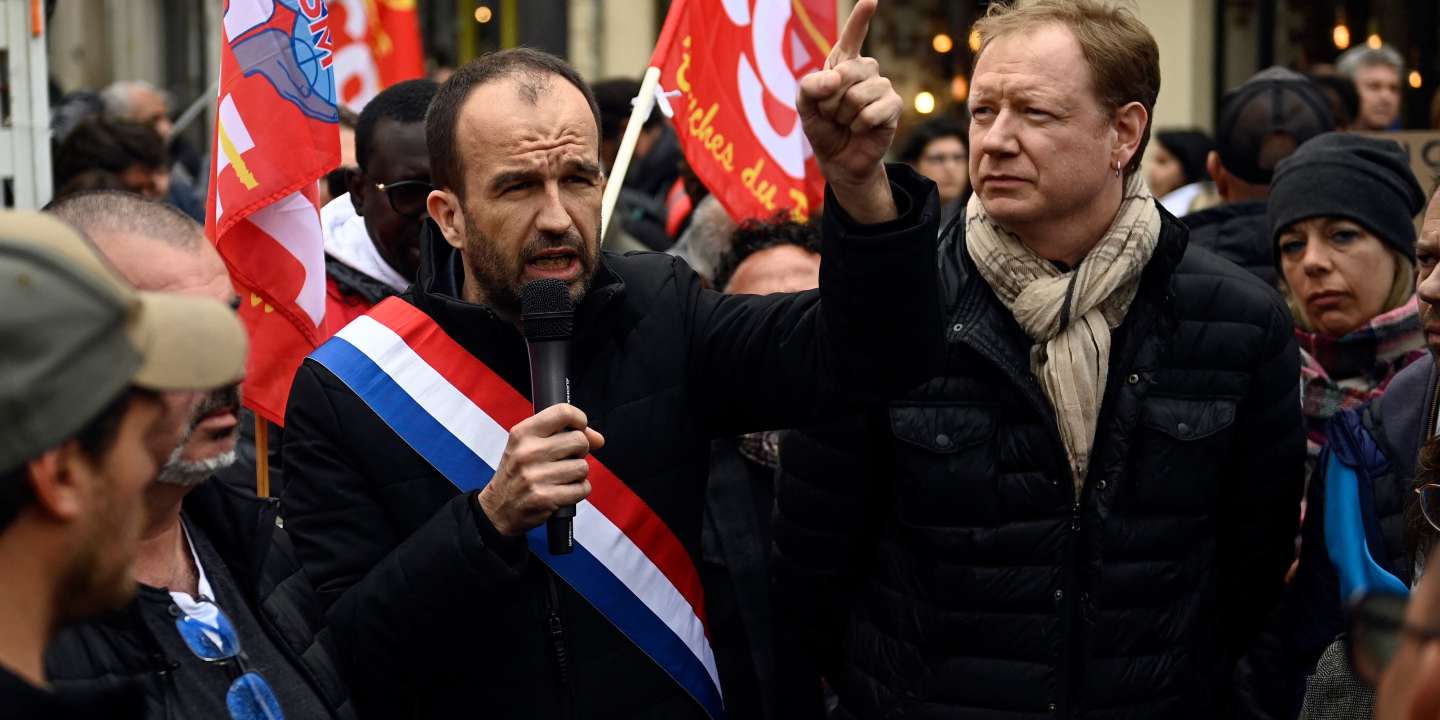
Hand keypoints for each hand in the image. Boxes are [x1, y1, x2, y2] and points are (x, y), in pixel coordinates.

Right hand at [477, 404, 605, 537]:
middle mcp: (528, 452)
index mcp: (523, 433)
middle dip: (580, 451)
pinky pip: (582, 488)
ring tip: (560, 478)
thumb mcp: (528, 446)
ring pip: (583, 467)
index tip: (580, 429)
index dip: (580, 420)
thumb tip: (598, 439)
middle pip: (580, 440)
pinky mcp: (545, 498)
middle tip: (566, 459)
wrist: (498, 508)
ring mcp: (536, 476)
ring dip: (578, 474)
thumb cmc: (517, 473)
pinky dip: (579, 490)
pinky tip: (563, 491)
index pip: (563, 412)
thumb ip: (563, 435)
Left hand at [797, 0, 898, 223]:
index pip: (853, 35)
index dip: (861, 17)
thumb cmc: (823, 128)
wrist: (838, 159)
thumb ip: (809, 86)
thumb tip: (836, 78)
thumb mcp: (804, 106)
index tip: (870, 0)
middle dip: (830, 99)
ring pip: (857, 94)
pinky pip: (870, 112)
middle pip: (846, 71)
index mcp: (843, 63)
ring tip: (846, 122)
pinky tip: (861, 129)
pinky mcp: (894, 106)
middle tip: (832, 113)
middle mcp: (865, 69)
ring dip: (844, 115)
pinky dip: (858, 125)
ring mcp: (882, 86)